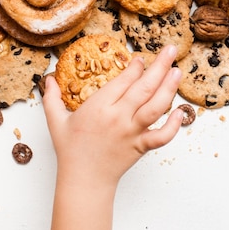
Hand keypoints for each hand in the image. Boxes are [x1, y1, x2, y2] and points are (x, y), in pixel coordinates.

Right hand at [43, 45, 182, 229]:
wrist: (83, 180)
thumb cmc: (71, 150)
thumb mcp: (56, 121)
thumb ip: (51, 97)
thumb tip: (48, 78)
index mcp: (99, 107)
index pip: (123, 80)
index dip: (135, 67)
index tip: (140, 58)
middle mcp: (118, 117)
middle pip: (143, 87)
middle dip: (159, 66)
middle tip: (170, 50)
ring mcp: (132, 132)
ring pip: (155, 106)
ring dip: (169, 88)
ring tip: (177, 71)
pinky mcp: (141, 146)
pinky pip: (161, 136)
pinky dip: (173, 125)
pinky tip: (180, 112)